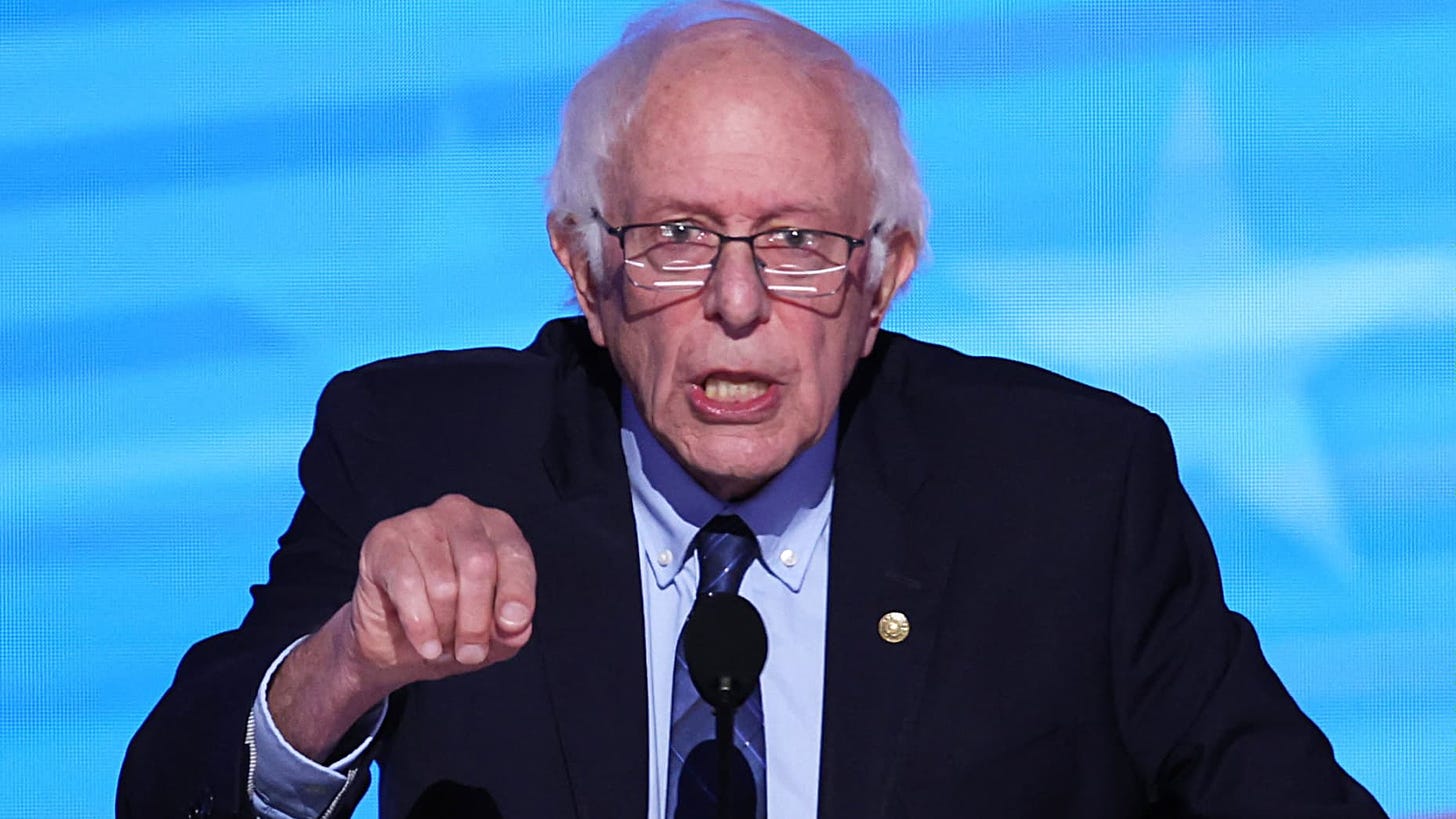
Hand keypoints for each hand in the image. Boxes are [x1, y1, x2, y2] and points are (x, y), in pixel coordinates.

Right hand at [268, 494, 534, 759]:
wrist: (395, 641)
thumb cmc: (452, 626)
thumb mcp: (492, 637)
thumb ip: (510, 631)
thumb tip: (516, 627)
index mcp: (497, 527)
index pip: (515, 555)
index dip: (517, 592)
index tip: (512, 626)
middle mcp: (461, 514)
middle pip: (478, 566)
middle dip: (476, 621)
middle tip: (471, 654)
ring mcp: (420, 520)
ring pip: (442, 583)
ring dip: (444, 627)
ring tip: (442, 644)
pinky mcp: (385, 538)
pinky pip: (407, 585)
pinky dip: (419, 624)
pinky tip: (425, 646)